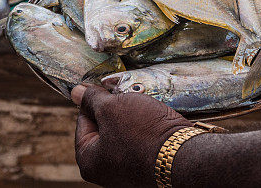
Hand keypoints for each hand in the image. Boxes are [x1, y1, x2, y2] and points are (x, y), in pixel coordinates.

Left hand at [72, 84, 192, 186]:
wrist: (185, 155)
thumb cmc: (143, 134)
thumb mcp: (112, 108)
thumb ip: (92, 99)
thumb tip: (76, 92)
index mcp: (89, 161)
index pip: (83, 122)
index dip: (95, 102)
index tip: (106, 90)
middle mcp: (106, 171)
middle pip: (104, 128)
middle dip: (116, 109)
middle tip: (127, 98)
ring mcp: (128, 170)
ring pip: (125, 132)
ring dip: (132, 117)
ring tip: (144, 108)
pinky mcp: (147, 166)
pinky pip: (141, 141)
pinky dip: (146, 128)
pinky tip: (154, 120)